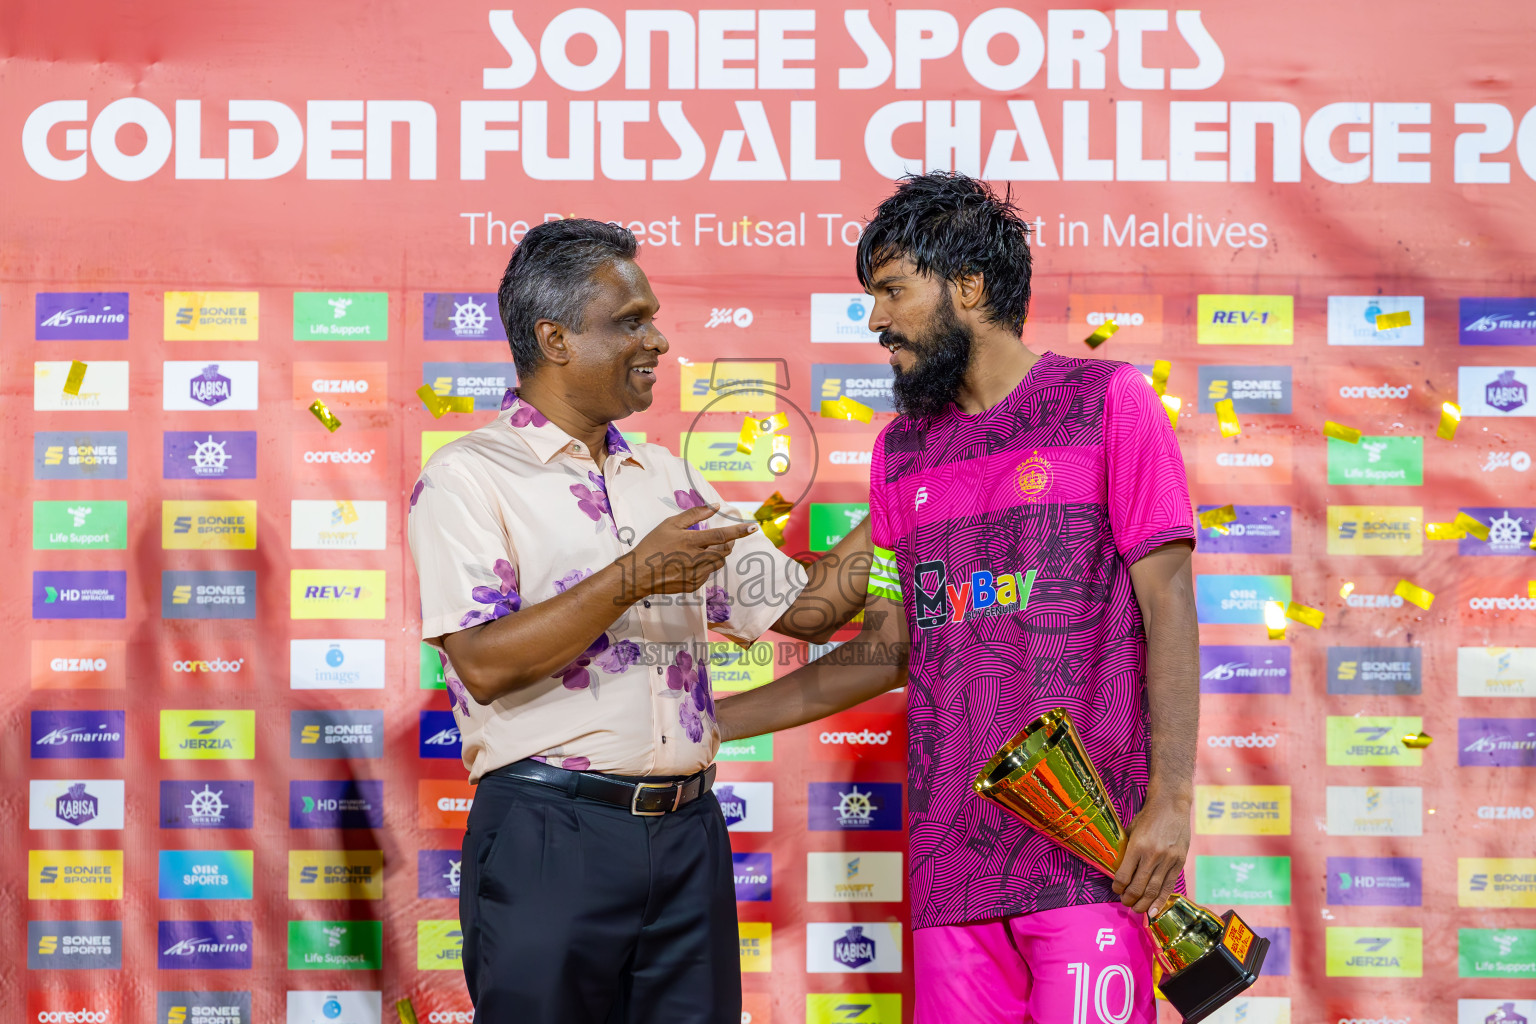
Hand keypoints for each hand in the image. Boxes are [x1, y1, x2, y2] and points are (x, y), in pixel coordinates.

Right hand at [627, 504, 757, 597]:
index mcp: (691, 541)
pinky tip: (690, 562)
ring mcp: (696, 575)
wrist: (639, 574)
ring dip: (716, 554)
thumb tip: (715, 506)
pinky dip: (705, 566)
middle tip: (725, 538)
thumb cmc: (653, 545)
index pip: (722, 535)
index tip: (753, 527)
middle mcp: (696, 559)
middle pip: (724, 552)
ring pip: (717, 563)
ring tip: (702, 549)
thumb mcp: (670, 524)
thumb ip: (694, 514)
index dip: (739, 531)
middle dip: (729, 544)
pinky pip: (707, 574)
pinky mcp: (694, 585)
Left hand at [1112, 792, 1191, 916]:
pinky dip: (1161, 901)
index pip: (1123, 876)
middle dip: (1129, 899)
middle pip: (1138, 887)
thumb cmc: (1148, 817)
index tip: (1116, 890)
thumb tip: (1118, 871)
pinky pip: (1168, 886)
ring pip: (1153, 890)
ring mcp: (1167, 860)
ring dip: (1144, 904)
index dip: (1117, 887)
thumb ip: (1126, 851)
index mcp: (1137, 846)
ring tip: (1137, 909)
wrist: (1171, 806)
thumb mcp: (1131, 831)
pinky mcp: (1179, 862)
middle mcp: (1152, 855)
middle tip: (1125, 902)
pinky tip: (1155, 911)